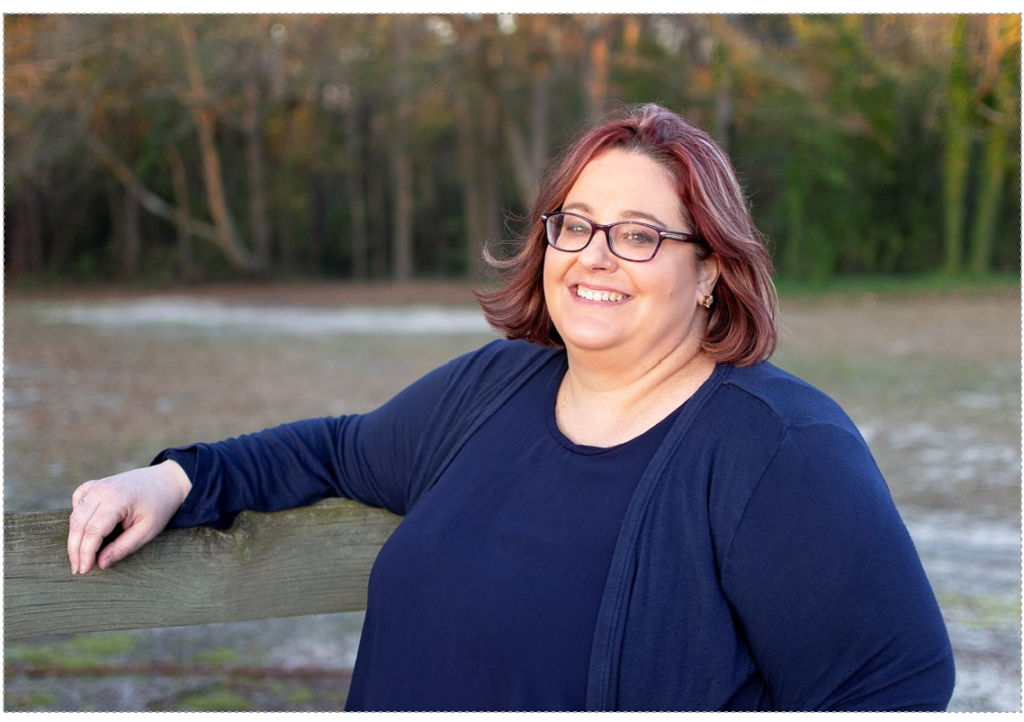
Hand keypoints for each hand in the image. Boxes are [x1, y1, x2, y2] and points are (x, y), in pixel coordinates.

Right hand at [67, 460, 191, 573]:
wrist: (167, 481)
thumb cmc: (160, 507)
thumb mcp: (147, 531)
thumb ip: (123, 547)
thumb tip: (101, 563)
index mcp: (116, 500)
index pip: (92, 530)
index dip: (86, 553)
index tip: (84, 570)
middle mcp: (102, 490)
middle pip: (78, 523)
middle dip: (75, 549)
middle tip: (77, 569)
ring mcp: (97, 485)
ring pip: (75, 514)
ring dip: (74, 536)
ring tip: (78, 556)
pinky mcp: (96, 484)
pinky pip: (78, 500)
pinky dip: (76, 515)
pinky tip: (83, 528)